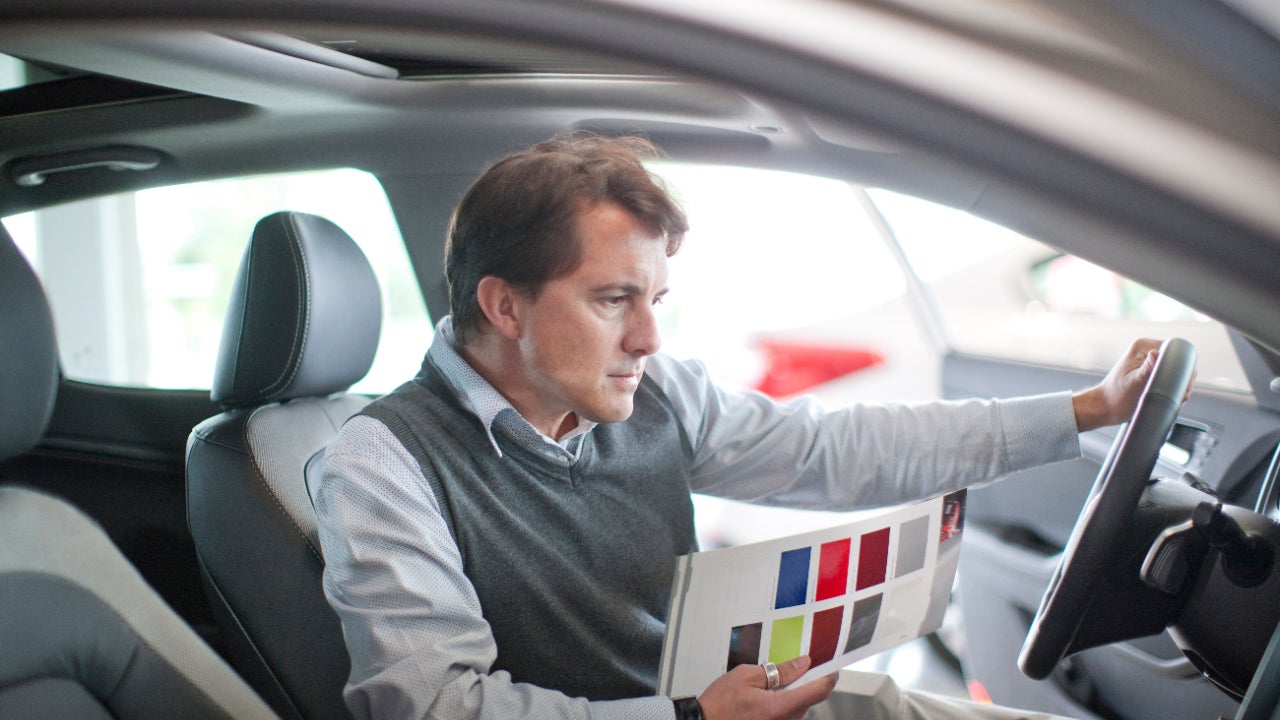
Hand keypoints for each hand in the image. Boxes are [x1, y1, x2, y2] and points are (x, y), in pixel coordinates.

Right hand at [696, 656, 835, 719]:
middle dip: (808, 681)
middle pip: (810, 699)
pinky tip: (770, 693)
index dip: (829, 676)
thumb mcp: (747, 676)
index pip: (818, 691)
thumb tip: (801, 664)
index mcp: (780, 707)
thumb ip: (778, 670)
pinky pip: (788, 714)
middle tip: (800, 665)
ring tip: (777, 679)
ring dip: (795, 692)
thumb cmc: (719, 705)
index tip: (830, 666)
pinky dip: (785, 701)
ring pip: (799, 707)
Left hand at [1071, 338, 1193, 431]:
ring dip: (1179, 387)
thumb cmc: (1117, 397)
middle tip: (1174, 396)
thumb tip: (1156, 353)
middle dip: (1182, 380)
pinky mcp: (1151, 372)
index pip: (1176, 349)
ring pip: (1177, 372)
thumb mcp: (1134, 382)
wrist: (1105, 408)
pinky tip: (1168, 399)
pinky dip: (1173, 389)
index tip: (1178, 384)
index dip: (1183, 367)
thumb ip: (1147, 368)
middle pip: (1179, 362)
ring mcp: (1150, 362)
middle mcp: (1148, 350)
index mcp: (1143, 346)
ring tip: (1169, 400)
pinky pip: (1171, 378)